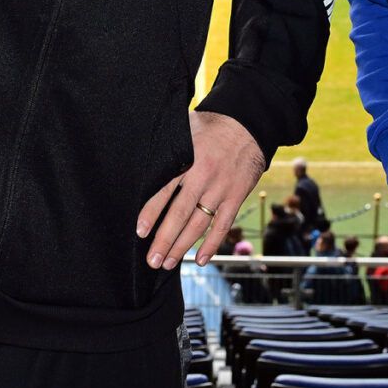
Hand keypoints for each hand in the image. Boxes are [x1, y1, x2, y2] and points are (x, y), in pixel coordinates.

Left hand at [137, 111, 266, 270]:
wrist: (248, 124)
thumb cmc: (210, 127)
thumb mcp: (184, 129)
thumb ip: (166, 148)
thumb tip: (139, 161)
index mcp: (187, 159)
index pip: (164, 191)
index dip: (151, 213)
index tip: (140, 231)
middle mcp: (203, 176)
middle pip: (180, 214)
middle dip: (164, 239)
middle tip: (152, 260)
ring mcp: (221, 189)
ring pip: (199, 224)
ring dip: (183, 247)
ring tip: (168, 263)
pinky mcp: (236, 196)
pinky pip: (222, 225)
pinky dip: (211, 245)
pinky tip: (200, 260)